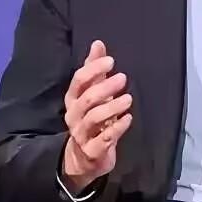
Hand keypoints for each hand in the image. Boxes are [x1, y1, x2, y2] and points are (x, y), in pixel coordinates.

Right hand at [61, 40, 132, 193]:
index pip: (78, 80)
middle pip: (86, 99)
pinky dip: (117, 128)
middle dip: (104, 87)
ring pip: (93, 118)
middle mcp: (74, 115)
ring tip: (128, 98)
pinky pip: (104, 139)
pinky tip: (128, 119)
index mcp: (73, 99)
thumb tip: (98, 43)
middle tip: (123, 78)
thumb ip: (95, 70)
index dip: (93, 69)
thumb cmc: (91, 119)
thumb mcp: (92, 93)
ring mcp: (82, 134)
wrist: (84, 158)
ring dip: (112, 107)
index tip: (111, 61)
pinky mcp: (93, 151)